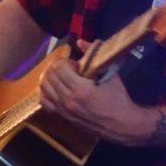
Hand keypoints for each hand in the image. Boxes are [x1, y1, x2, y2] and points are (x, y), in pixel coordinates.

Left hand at [36, 39, 152, 145]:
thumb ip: (93, 55)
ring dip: (49, 77)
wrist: (121, 124)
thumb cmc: (118, 98)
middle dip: (56, 66)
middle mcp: (68, 100)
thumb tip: (79, 41)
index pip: (58, 67)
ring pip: (43, 87)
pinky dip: (46, 91)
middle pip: (49, 75)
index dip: (65, 61)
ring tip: (61, 76)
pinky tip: (56, 87)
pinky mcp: (62, 116)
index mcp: (80, 89)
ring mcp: (63, 109)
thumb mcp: (109, 73)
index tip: (75, 64)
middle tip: (68, 67)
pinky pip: (44, 101)